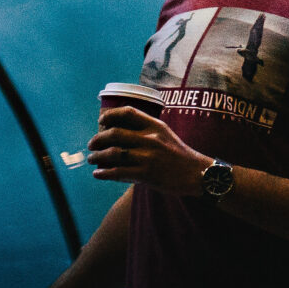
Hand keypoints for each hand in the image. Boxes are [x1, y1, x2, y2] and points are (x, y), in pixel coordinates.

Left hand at [87, 106, 210, 193]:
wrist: (197, 174)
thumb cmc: (178, 155)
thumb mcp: (166, 134)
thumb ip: (147, 131)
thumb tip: (120, 131)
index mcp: (155, 126)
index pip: (128, 112)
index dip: (111, 114)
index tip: (101, 121)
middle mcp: (150, 139)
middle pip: (115, 133)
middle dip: (98, 139)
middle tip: (91, 144)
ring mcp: (148, 157)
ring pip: (113, 153)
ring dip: (97, 156)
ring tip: (92, 159)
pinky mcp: (146, 174)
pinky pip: (118, 172)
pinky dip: (104, 173)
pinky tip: (97, 174)